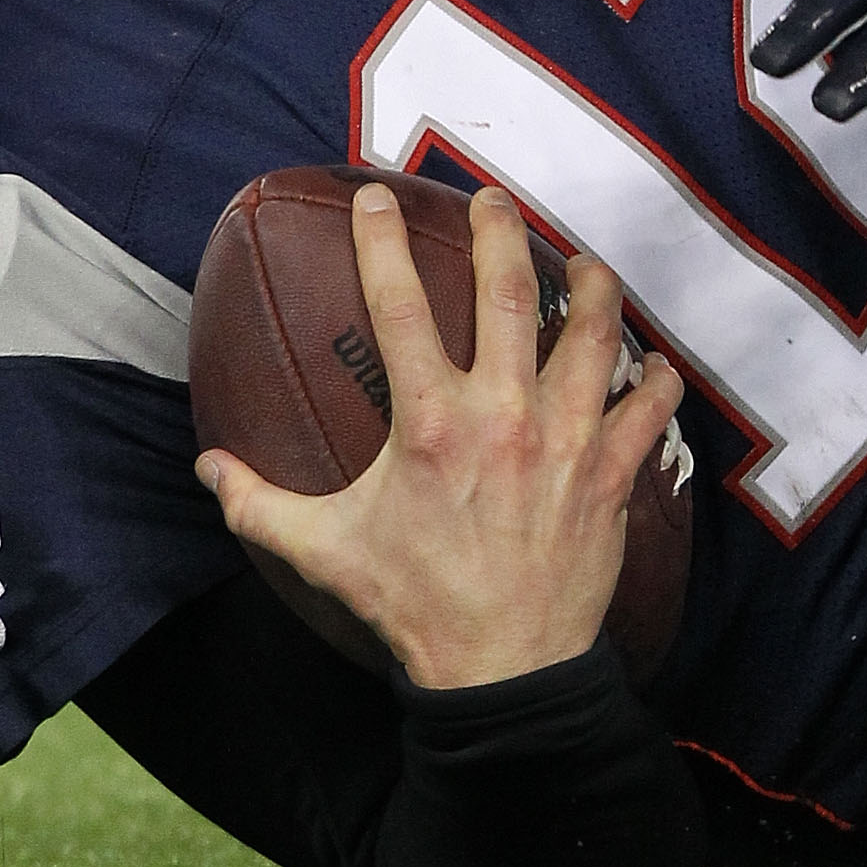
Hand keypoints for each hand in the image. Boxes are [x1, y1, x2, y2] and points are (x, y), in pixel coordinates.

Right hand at [195, 182, 684, 690]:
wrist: (501, 671)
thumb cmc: (413, 604)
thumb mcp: (324, 552)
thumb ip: (258, 503)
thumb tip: (207, 465)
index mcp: (430, 423)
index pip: (399, 306)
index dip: (383, 241)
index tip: (377, 195)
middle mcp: (504, 415)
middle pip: (509, 293)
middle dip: (500, 231)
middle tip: (492, 198)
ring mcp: (566, 440)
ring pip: (595, 334)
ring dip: (593, 286)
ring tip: (585, 261)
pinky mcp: (613, 473)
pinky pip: (651, 408)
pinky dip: (658, 380)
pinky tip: (656, 363)